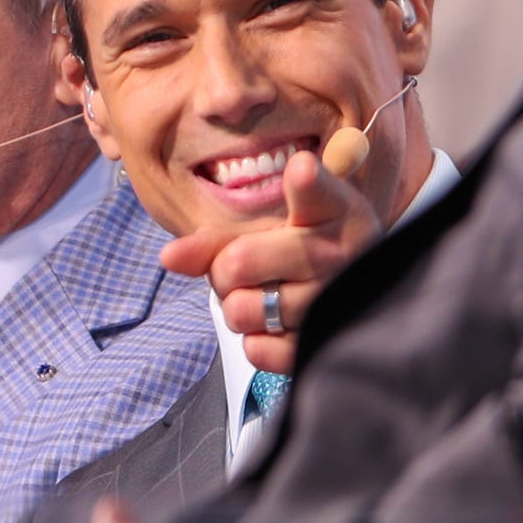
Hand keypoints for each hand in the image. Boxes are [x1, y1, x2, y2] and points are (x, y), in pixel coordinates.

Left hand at [161, 147, 383, 373]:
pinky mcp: (322, 343)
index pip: (314, 190)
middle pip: (236, 264)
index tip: (300, 172)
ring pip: (240, 311)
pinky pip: (258, 350)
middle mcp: (338, 254)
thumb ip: (218, 239)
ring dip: (240, 309)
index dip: (304, 183)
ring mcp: (332, 301)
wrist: (355, 294)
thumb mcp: (271, 229)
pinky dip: (256, 343)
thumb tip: (167, 258)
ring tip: (266, 298)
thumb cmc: (303, 253)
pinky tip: (275, 325)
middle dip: (224, 272)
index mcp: (333, 210)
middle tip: (248, 270)